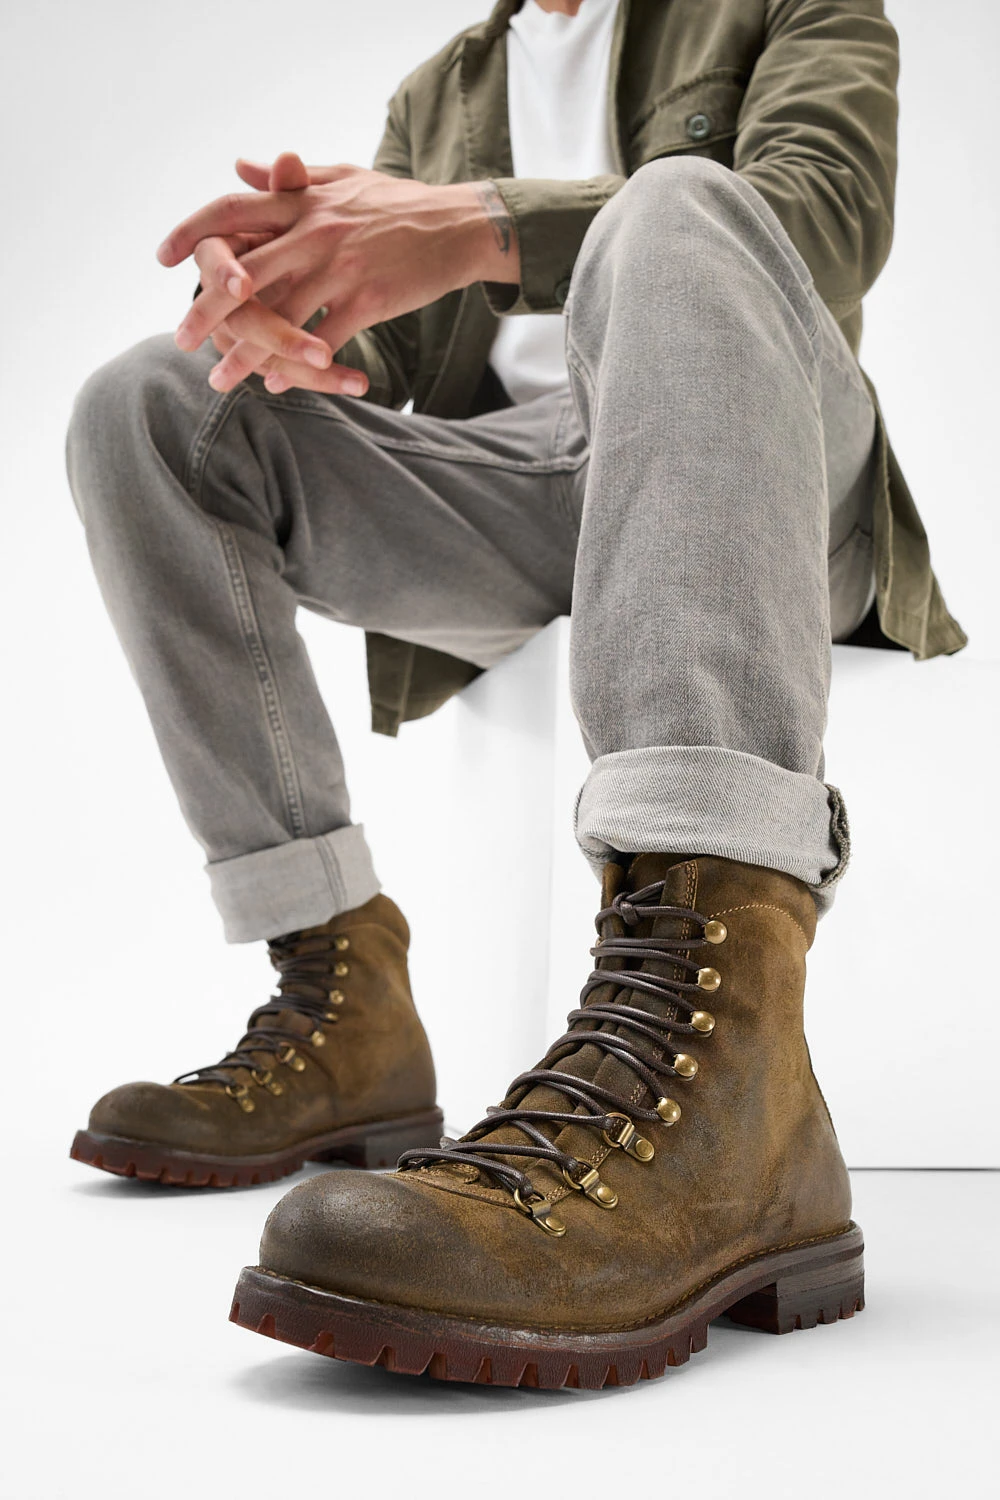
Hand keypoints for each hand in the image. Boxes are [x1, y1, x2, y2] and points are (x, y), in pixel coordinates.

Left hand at [158, 154, 519, 394]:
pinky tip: (275, 383)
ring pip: (278, 317)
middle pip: (243, 273)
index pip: (231, 210)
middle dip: (205, 309)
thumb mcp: (341, 177)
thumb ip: (290, 178)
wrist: (459, 225)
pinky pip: (321, 339)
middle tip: (180, 339)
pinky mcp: (368, 300)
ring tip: (220, 380)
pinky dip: (295, 366)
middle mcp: (314, 232)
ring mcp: (340, 268)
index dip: (192, 231)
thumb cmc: (399, 203)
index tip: (162, 257)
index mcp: (301, 200)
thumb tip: (241, 165)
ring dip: (245, 354)